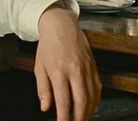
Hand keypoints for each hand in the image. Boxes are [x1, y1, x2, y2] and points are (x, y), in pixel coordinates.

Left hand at [35, 4, 101, 120]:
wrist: (61, 25)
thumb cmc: (48, 45)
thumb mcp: (39, 67)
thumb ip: (43, 89)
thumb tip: (45, 107)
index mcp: (59, 71)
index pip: (64, 101)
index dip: (64, 117)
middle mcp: (75, 70)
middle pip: (81, 100)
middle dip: (79, 117)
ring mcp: (87, 67)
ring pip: (92, 94)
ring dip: (89, 110)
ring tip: (83, 118)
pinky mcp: (93, 65)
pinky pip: (98, 85)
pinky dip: (96, 98)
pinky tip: (92, 105)